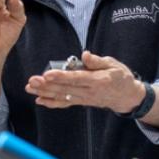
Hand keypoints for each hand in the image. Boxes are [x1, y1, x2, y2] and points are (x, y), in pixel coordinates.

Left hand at [27, 50, 143, 112]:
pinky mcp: (81, 102)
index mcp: (97, 80)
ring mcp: (84, 98)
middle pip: (65, 89)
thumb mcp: (114, 64)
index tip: (47, 74)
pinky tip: (39, 100)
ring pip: (62, 97)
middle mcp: (89, 92)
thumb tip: (85, 55)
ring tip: (30, 88)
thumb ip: (98, 61)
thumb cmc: (121, 77)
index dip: (61, 77)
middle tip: (32, 81)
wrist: (128, 96)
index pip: (76, 78)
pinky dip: (52, 103)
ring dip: (45, 93)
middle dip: (47, 85)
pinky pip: (65, 103)